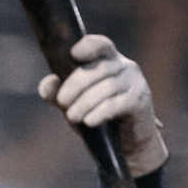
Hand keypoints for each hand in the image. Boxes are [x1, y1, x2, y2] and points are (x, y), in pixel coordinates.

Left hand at [38, 34, 167, 176]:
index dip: (89, 46)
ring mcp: (135, 83)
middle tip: (62, 102)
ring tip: (72, 116)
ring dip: (85, 102)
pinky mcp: (140, 101)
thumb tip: (47, 83)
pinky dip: (100, 112)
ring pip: (107, 86)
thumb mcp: (72, 104)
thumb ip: (57, 94)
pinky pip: (118, 103)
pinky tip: (89, 121)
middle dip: (76, 84)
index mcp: (107, 60)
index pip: (101, 45)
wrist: (123, 141)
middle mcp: (124, 67)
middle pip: (99, 68)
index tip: (73, 54)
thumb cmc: (96, 115)